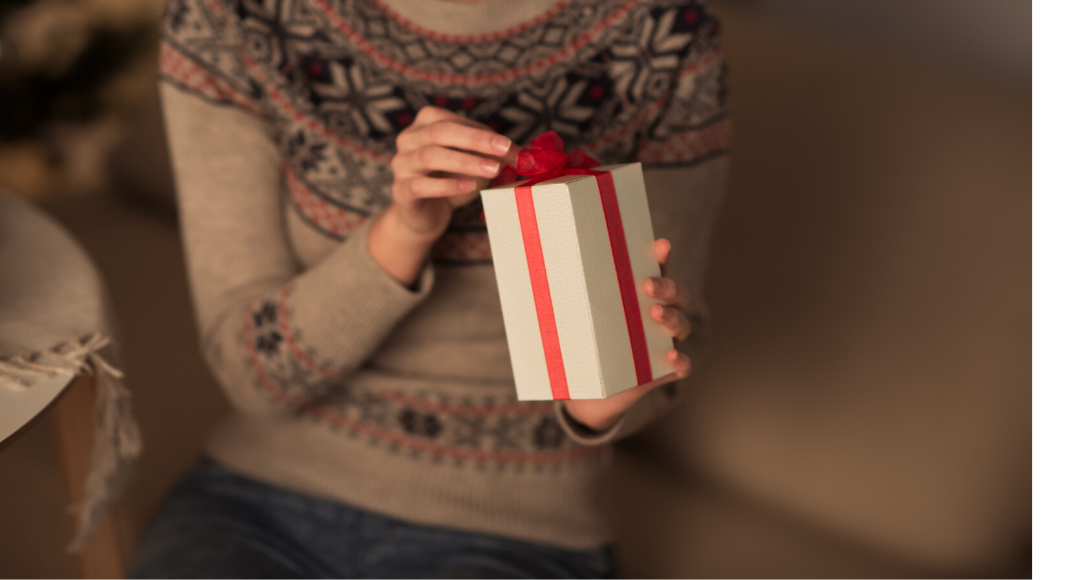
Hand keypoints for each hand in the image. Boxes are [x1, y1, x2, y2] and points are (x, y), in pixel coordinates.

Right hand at [370, 106, 517, 285]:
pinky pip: (422, 185)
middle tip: (504, 150)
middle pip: (440, 132)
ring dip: (465, 161)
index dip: (483, 133)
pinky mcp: (401, 191)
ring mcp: (401, 165)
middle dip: (476, 140)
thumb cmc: (451, 181)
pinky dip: (448, 185)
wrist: (425, 216)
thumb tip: (532, 156)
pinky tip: (470, 187)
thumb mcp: (476, 164)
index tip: (510, 146)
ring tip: (492, 170)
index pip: (455, 121)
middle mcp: (408, 139)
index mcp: (425, 123)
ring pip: (430, 156)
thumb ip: (498, 155)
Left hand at [563, 238, 692, 431]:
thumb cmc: (579, 345)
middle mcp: (656, 316)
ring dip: (673, 317)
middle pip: (676, 294)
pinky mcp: (663, 371)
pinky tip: (671, 357)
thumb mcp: (567, 320)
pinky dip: (681, 361)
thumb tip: (515, 268)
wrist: (587, 392)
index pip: (656, 269)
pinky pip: (682, 366)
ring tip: (655, 314)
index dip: (661, 256)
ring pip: (682, 325)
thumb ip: (554, 297)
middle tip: (648, 285)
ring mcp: (662, 343)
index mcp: (635, 297)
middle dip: (667, 286)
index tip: (660, 244)